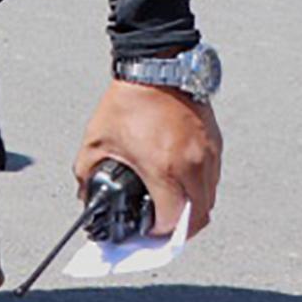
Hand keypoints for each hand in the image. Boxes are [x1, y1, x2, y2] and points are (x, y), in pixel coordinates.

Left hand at [75, 79, 221, 237]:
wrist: (156, 69)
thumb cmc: (126, 104)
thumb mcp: (96, 141)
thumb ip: (87, 173)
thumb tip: (86, 194)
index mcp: (164, 169)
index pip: (173, 220)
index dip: (159, 233)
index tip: (147, 232)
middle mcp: (193, 165)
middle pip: (199, 217)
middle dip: (180, 229)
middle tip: (161, 228)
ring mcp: (209, 155)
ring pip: (209, 198)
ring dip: (193, 210)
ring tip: (171, 209)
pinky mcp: (215, 144)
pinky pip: (213, 178)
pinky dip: (200, 189)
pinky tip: (180, 185)